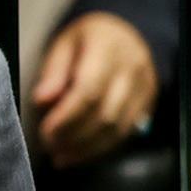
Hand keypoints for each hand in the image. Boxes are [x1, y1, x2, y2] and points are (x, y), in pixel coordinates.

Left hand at [33, 12, 157, 167]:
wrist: (128, 34)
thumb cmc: (88, 38)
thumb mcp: (64, 43)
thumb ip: (53, 71)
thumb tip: (41, 101)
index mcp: (108, 49)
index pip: (89, 90)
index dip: (66, 116)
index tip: (45, 131)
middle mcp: (132, 70)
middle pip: (105, 114)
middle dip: (74, 136)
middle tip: (48, 146)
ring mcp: (145, 89)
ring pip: (118, 129)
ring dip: (87, 148)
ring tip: (61, 156)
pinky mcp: (148, 104)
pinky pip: (126, 132)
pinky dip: (101, 147)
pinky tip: (80, 153)